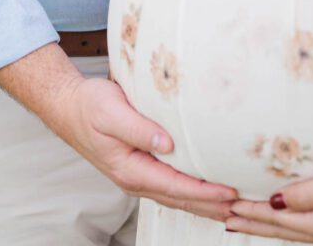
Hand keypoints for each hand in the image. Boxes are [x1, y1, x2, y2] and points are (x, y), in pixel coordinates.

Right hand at [0, 42, 236, 220]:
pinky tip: (207, 193)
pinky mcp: (141, 168)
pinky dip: (192, 193)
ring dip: (205, 204)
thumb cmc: (89, 105)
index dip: (203, 191)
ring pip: (177, 197)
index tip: (229, 192)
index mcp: (130, 169)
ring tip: (234, 208)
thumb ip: (139, 128)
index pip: (175, 186)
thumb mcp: (111, 111)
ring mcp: (138, 176)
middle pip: (180, 199)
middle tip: (243, 207)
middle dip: (212, 206)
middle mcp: (135, 179)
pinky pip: (172, 187)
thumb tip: (167, 143)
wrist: (69, 106)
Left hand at [226, 143, 312, 242]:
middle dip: (255, 225)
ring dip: (272, 227)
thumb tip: (275, 203)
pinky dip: (294, 226)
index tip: (227, 206)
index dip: (252, 213)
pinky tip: (292, 222)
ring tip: (250, 222)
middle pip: (285, 232)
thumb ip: (307, 194)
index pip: (278, 220)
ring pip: (298, 233)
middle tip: (227, 218)